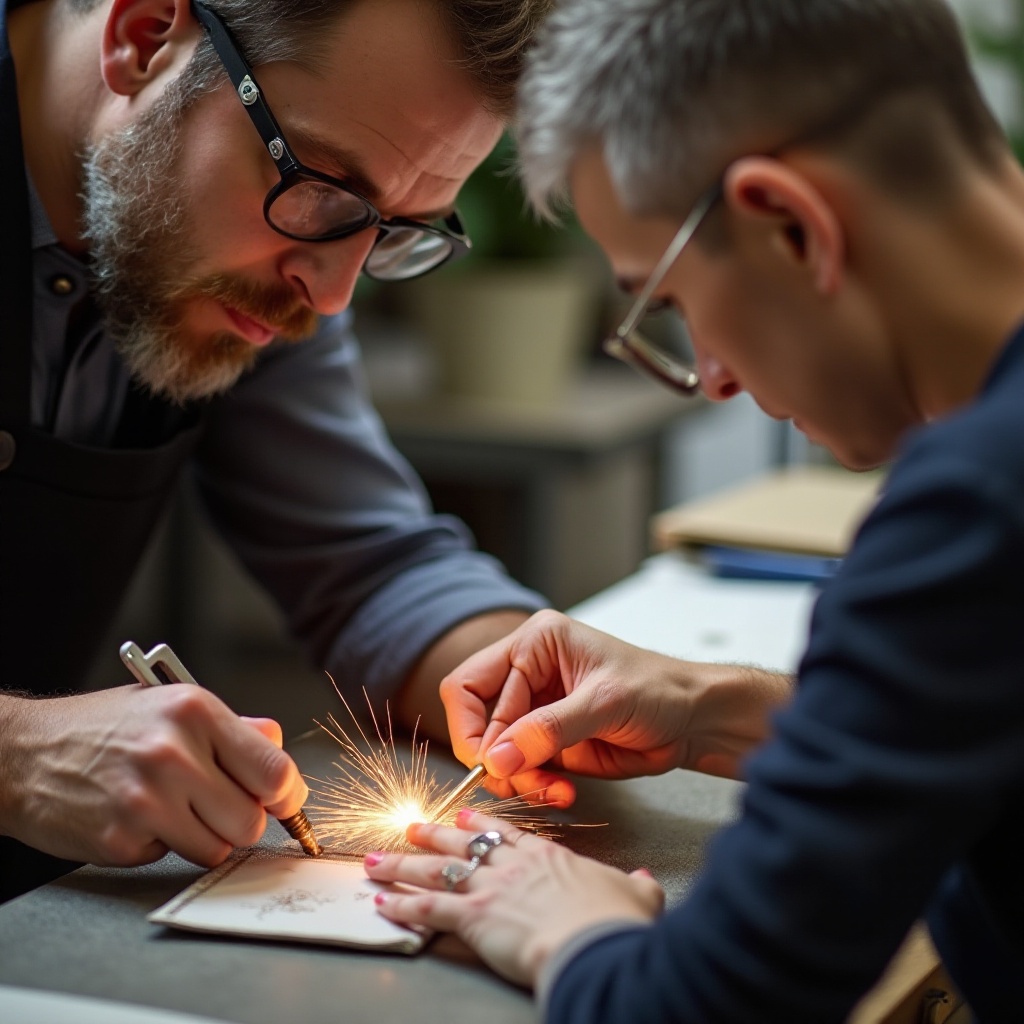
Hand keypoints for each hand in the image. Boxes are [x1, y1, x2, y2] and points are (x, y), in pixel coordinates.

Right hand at [0, 684, 306, 867]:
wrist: (23, 752)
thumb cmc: (105, 727)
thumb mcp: (173, 704)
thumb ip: (233, 729)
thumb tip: (279, 747)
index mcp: (195, 712)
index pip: (275, 770)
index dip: (287, 795)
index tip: (283, 801)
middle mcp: (173, 753)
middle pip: (252, 820)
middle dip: (243, 819)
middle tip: (219, 804)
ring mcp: (145, 800)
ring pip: (219, 847)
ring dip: (207, 837)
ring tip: (177, 808)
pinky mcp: (120, 839)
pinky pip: (173, 858)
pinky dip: (165, 845)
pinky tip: (140, 817)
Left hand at [365, 808, 663, 987]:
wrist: (595, 942)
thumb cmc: (614, 922)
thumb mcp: (636, 898)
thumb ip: (637, 886)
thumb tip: (643, 881)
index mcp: (548, 859)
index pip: (508, 834)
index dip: (483, 823)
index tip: (466, 814)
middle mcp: (514, 866)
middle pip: (464, 843)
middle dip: (433, 834)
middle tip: (412, 826)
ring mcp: (491, 888)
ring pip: (437, 869)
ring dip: (403, 865)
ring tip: (378, 859)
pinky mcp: (474, 917)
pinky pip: (429, 908)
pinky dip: (402, 906)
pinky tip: (383, 904)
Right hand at [441, 610, 791, 805]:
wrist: (693, 721)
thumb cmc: (658, 690)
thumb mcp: (604, 703)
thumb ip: (549, 729)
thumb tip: (496, 758)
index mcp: (535, 642)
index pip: (471, 685)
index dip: (474, 727)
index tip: (492, 762)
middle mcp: (528, 672)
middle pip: (476, 720)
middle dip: (496, 758)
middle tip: (520, 781)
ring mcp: (537, 709)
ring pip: (495, 752)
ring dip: (518, 779)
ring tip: (553, 791)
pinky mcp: (548, 741)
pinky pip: (520, 770)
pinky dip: (534, 787)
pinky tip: (562, 791)